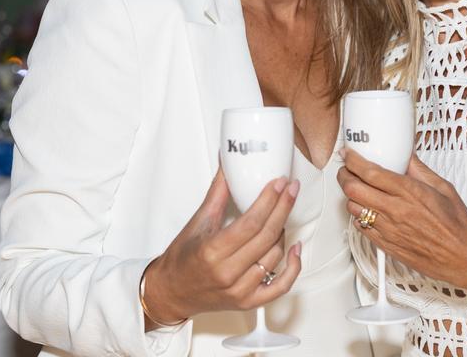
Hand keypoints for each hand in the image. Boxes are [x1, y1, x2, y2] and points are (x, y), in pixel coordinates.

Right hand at [141, 167, 302, 325]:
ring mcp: (240, 290)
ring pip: (274, 256)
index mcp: (212, 251)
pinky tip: (296, 248)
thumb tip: (228, 164)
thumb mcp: (197, 222)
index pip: (251, 223)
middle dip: (283, 208)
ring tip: (282, 213)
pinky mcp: (248, 302)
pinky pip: (281, 286)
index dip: (269, 200)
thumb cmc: (182, 259)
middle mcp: (227, 273)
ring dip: (283, 231)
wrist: (171, 292)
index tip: (279, 182)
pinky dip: (293, 267)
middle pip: (266, 237)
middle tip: (291, 188)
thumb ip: (217, 193)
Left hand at [338, 150, 466, 294]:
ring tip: (359, 191)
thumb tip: (407, 156)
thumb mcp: (443, 188)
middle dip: (345, 176)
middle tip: (348, 171)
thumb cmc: (457, 226)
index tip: (349, 155)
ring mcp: (388, 229)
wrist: (462, 257)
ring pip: (353, 208)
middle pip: (353, 189)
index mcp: (409, 192)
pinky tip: (368, 211)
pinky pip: (361, 227)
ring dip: (351, 197)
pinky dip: (359, 216)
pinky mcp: (386, 245)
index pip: (370, 172)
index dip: (353, 160)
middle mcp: (395, 210)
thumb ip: (420, 170)